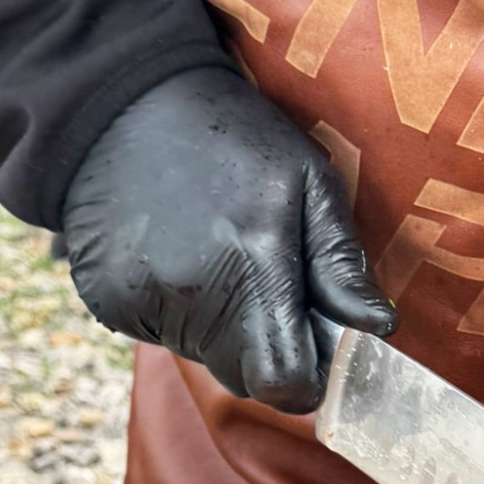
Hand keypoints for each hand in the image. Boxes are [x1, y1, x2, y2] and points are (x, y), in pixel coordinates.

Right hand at [63, 68, 395, 411]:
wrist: (123, 99)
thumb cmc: (233, 138)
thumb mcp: (308, 180)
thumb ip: (341, 262)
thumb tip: (378, 328)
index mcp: (251, 268)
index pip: (283, 384)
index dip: (304, 378)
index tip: (308, 347)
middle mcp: (190, 297)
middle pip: (243, 376)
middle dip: (264, 346)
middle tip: (262, 282)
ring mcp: (141, 302)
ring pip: (202, 356)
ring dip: (218, 326)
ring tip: (213, 253)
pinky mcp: (106, 302)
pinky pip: (159, 335)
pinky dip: (174, 310)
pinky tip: (174, 252)